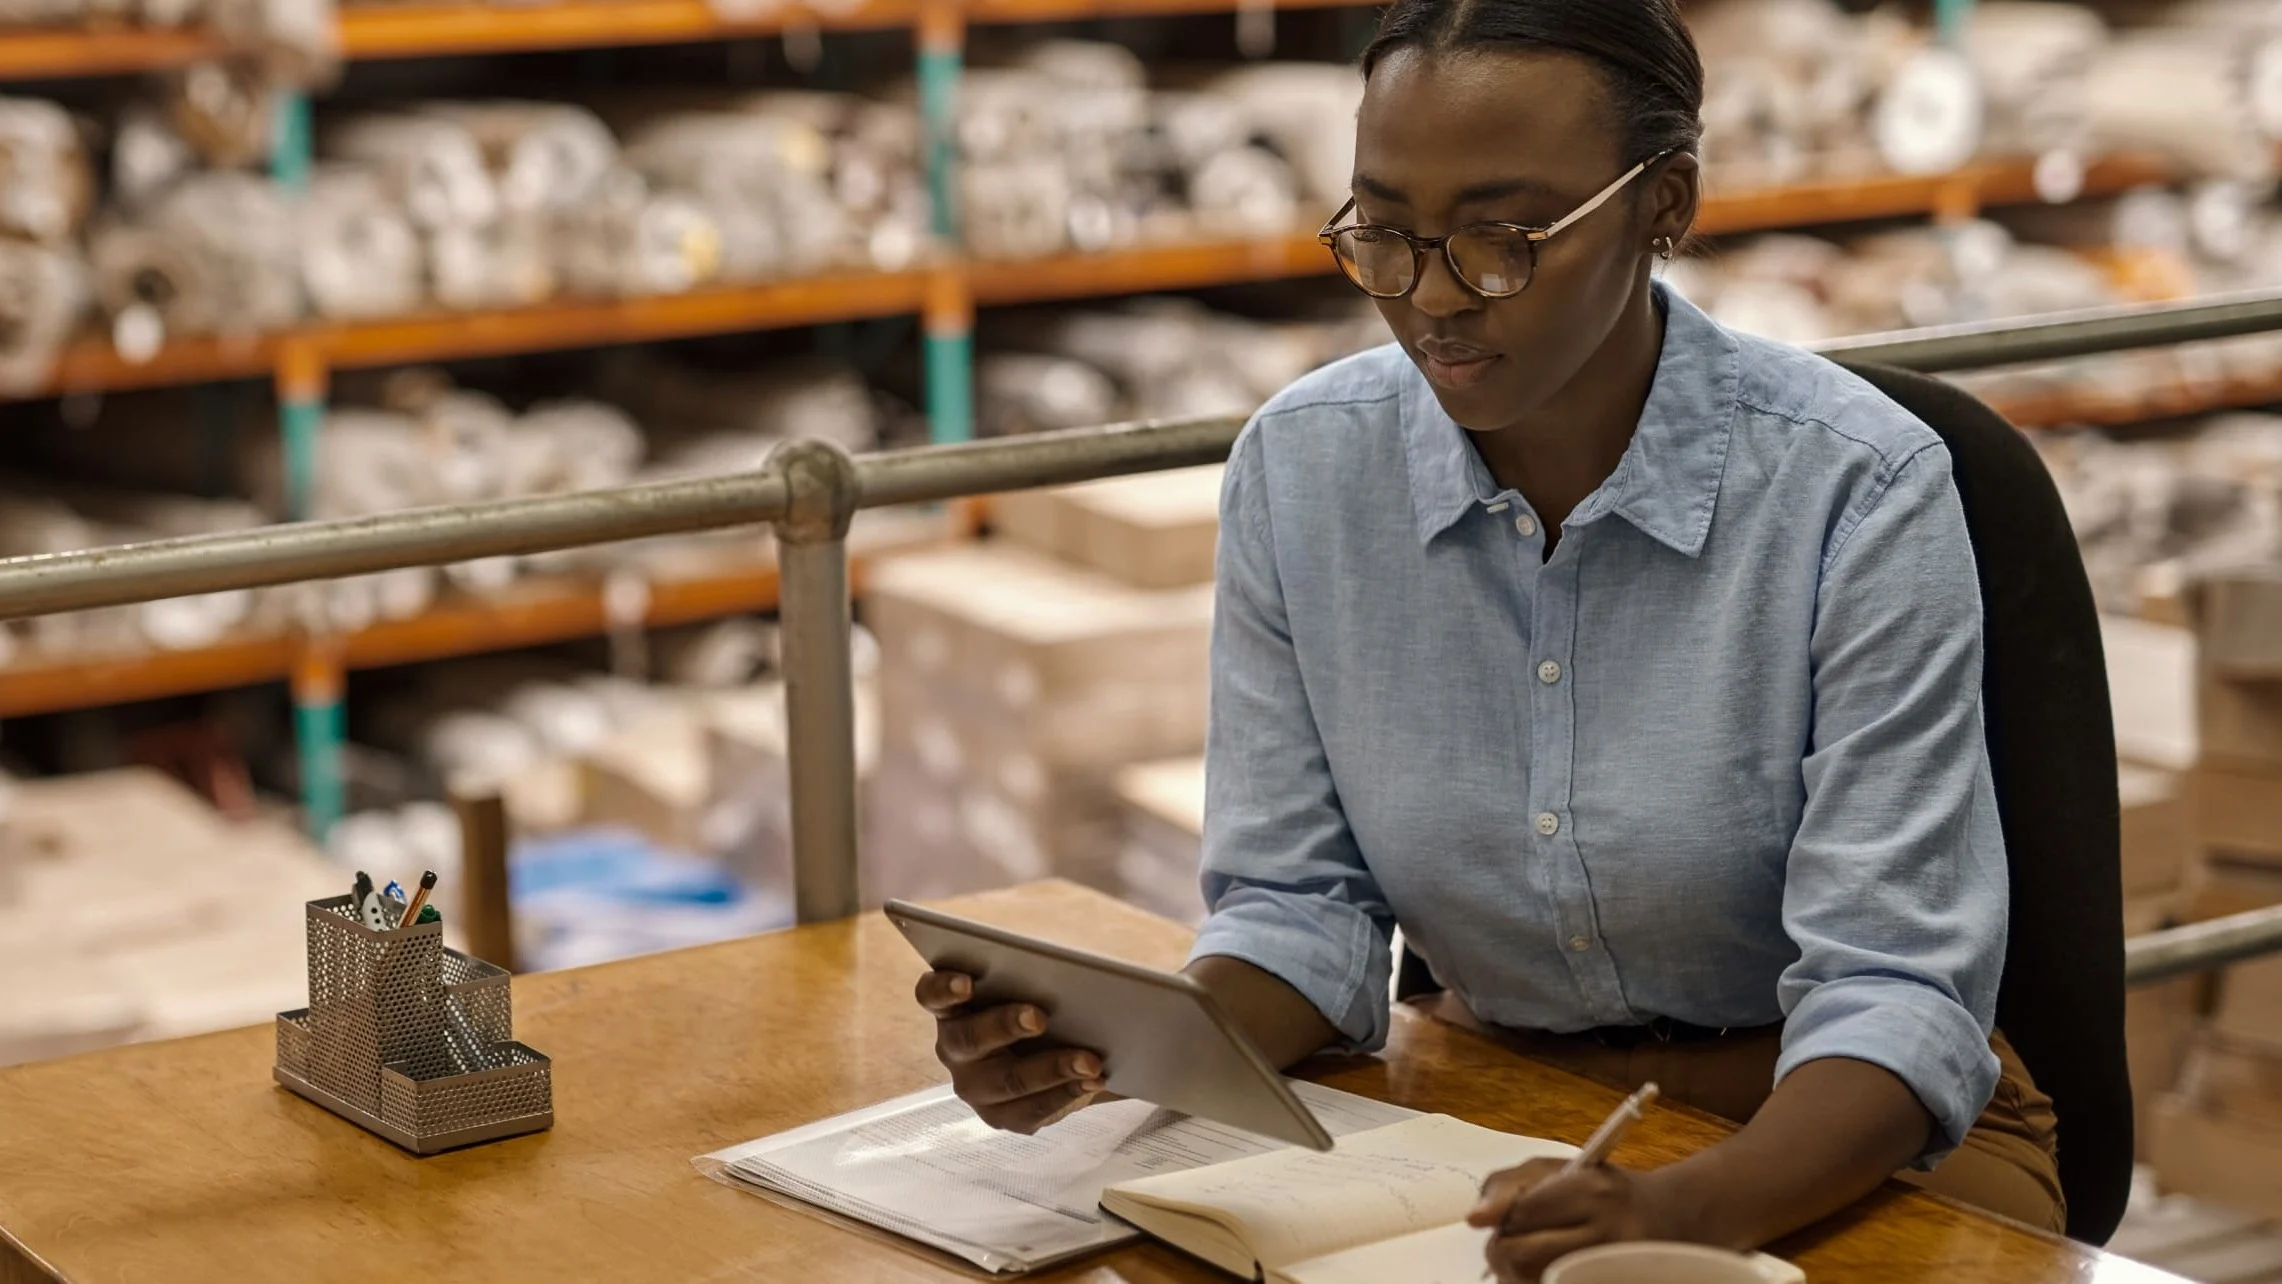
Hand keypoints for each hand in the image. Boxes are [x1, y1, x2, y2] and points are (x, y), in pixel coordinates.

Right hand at [915, 970, 1107, 1132]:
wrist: (1063, 1046)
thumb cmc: (1042, 999)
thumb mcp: (1036, 980)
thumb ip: (1037, 970)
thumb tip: (1068, 968)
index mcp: (952, 1007)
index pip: (931, 994)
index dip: (943, 988)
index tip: (967, 982)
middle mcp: (954, 1048)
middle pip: (968, 1039)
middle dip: (1004, 1026)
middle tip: (1039, 1017)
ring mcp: (974, 1087)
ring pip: (1006, 1081)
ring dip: (1051, 1069)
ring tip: (1089, 1061)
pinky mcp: (1002, 1115)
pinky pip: (1031, 1110)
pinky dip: (1066, 1094)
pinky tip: (1092, 1081)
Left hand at [1467, 1160, 1683, 1281]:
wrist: (1664, 1219)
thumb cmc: (1600, 1190)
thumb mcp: (1558, 1170)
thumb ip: (1510, 1187)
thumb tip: (1476, 1218)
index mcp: (1591, 1192)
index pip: (1521, 1212)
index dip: (1501, 1217)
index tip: (1499, 1217)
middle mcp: (1605, 1234)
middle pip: (1519, 1255)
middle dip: (1501, 1250)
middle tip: (1510, 1243)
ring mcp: (1608, 1269)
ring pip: (1529, 1280)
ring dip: (1514, 1273)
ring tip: (1528, 1257)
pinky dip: (1534, 1281)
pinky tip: (1544, 1271)